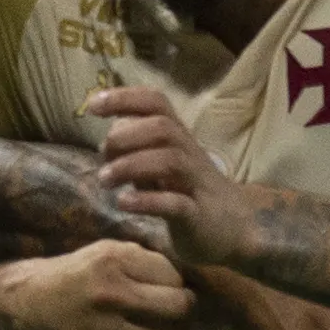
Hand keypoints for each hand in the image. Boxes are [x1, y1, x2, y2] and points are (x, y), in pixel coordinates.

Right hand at [0, 241, 199, 329]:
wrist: (32, 305)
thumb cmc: (77, 274)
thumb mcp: (107, 252)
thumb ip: (144, 260)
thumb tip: (187, 276)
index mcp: (115, 261)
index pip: (173, 275)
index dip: (180, 281)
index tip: (176, 285)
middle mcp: (113, 295)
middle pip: (180, 307)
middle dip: (188, 307)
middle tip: (183, 306)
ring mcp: (110, 329)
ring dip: (172, 329)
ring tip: (162, 321)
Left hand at [88, 86, 262, 266]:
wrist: (236, 231)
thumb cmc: (191, 195)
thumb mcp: (163, 169)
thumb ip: (138, 153)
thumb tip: (107, 140)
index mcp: (178, 139)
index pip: (156, 104)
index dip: (125, 98)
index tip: (93, 105)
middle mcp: (189, 155)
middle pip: (162, 127)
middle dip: (126, 135)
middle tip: (101, 154)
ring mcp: (197, 185)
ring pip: (169, 161)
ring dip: (130, 166)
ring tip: (105, 179)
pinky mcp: (198, 216)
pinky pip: (175, 204)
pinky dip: (147, 201)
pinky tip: (123, 203)